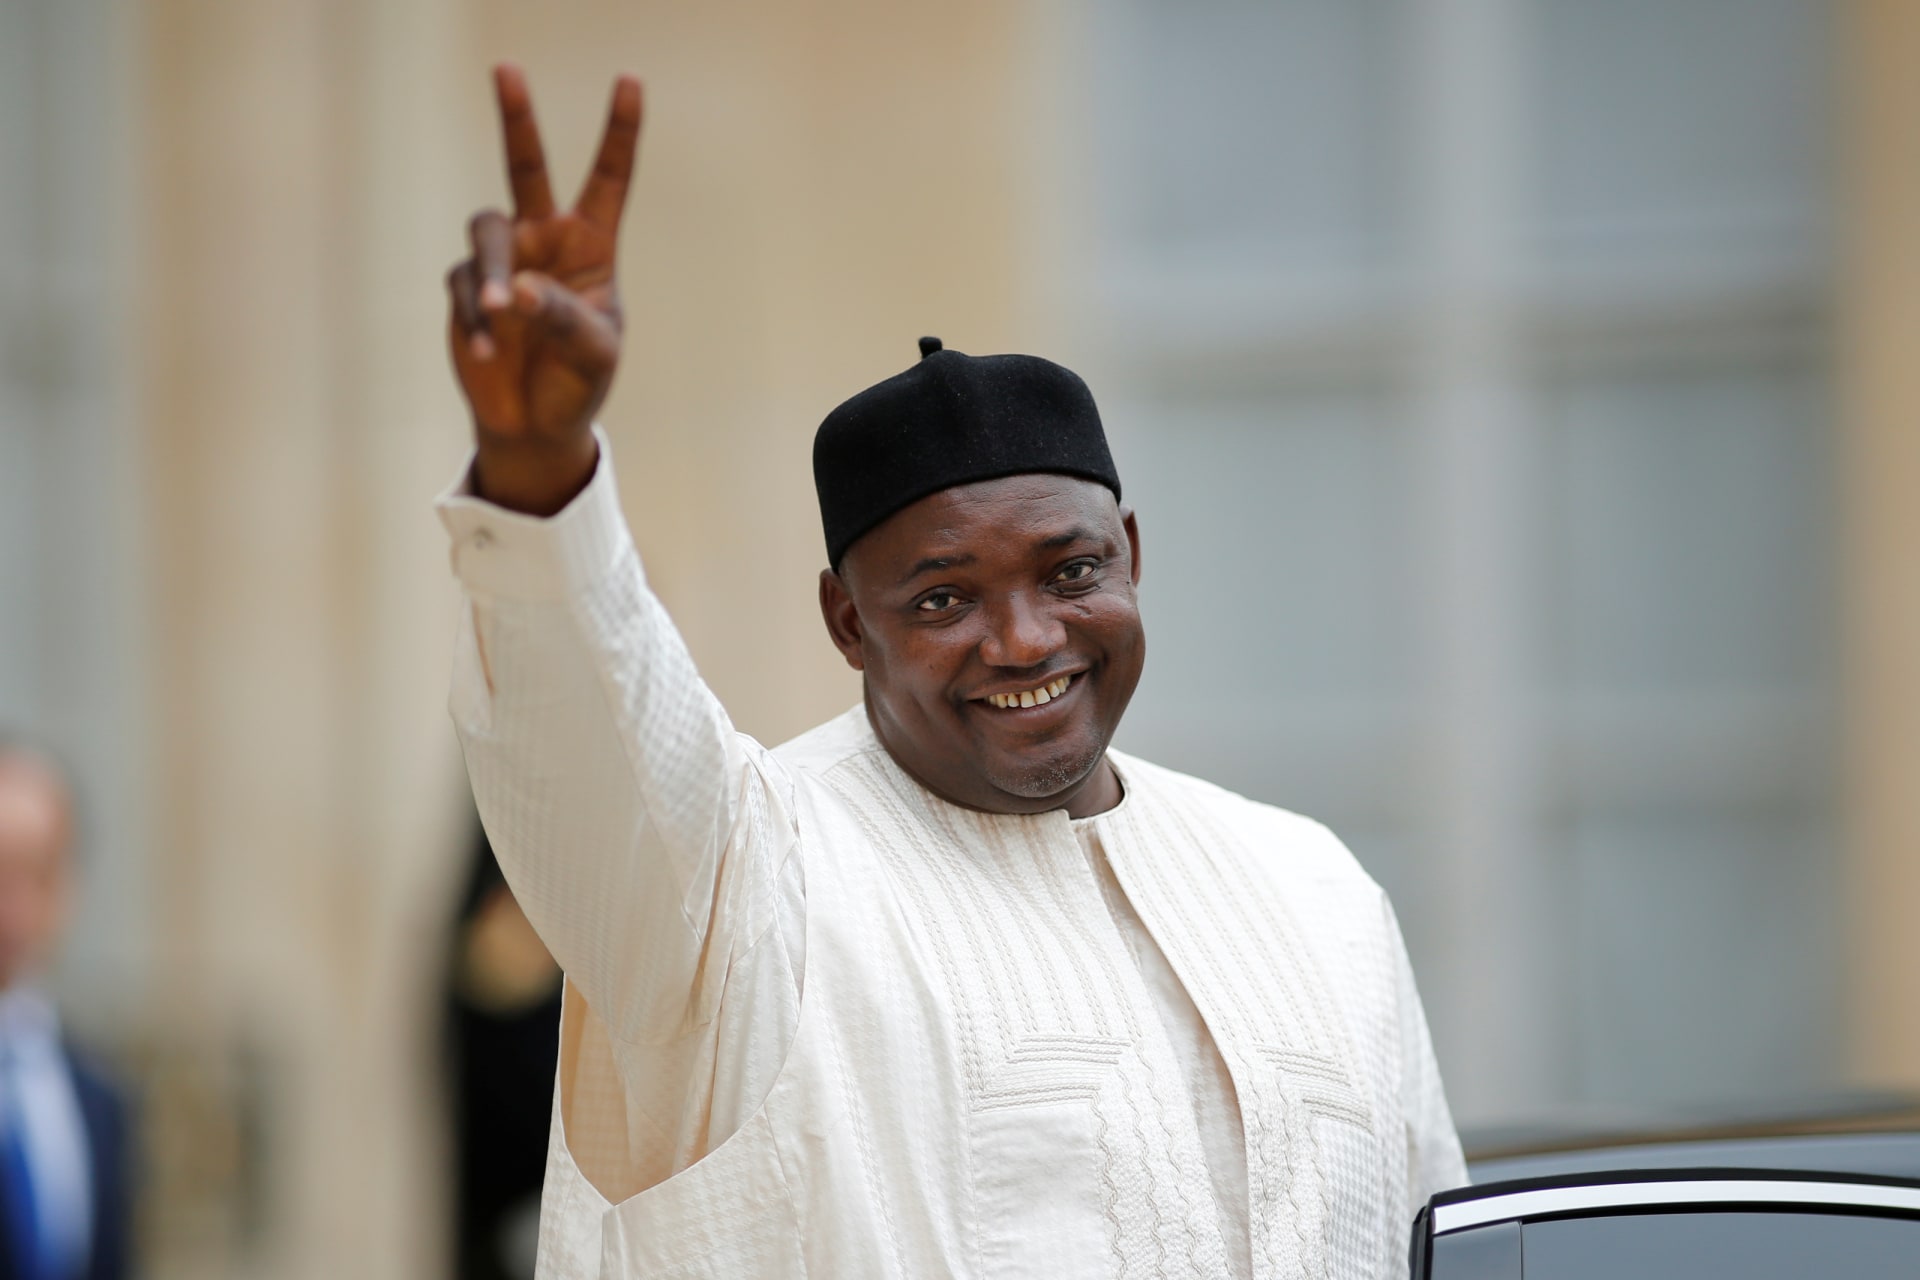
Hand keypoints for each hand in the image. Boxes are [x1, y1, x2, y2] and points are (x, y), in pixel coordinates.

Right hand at [447, 64, 642, 514]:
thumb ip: (562, 316)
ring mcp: (502, 260)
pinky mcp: (467, 287)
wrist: (534, 424)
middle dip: (517, 117)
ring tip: (507, 313)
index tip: (630, 81)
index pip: (608, 180)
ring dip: (495, 271)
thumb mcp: (592, 353)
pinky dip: (479, 317)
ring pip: (486, 232)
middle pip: (525, 165)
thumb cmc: (578, 382)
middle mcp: (544, 239)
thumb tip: (520, 288)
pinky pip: (467, 286)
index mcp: (591, 245)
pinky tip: (490, 350)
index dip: (619, 132)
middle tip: (506, 68)